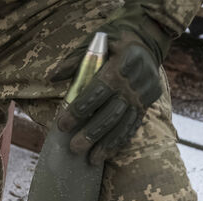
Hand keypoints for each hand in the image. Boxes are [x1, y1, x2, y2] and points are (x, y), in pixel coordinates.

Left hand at [56, 12, 170, 164]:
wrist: (148, 38)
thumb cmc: (115, 40)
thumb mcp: (97, 40)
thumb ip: (75, 59)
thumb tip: (53, 78)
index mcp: (122, 63)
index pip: (98, 91)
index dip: (79, 110)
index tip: (62, 124)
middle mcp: (136, 82)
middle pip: (111, 113)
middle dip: (91, 133)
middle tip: (74, 147)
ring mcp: (144, 95)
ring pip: (124, 124)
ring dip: (106, 144)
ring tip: (90, 160)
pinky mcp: (148, 104)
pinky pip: (133, 126)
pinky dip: (119, 142)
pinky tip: (107, 154)